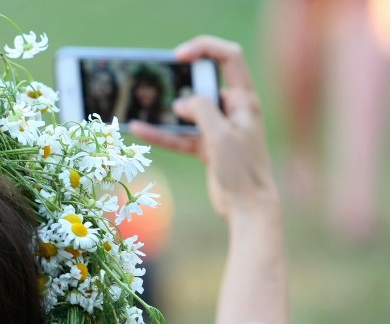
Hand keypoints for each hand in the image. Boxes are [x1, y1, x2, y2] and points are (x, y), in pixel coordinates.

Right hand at [130, 36, 277, 222]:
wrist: (248, 208)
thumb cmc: (242, 170)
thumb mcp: (220, 134)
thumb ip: (200, 110)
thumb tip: (180, 104)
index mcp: (244, 100)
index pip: (228, 58)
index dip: (204, 48)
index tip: (179, 56)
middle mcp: (233, 110)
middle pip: (204, 83)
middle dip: (181, 81)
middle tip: (159, 82)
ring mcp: (220, 129)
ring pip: (188, 112)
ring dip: (166, 111)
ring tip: (141, 105)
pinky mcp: (208, 148)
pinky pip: (181, 136)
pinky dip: (162, 134)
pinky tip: (140, 130)